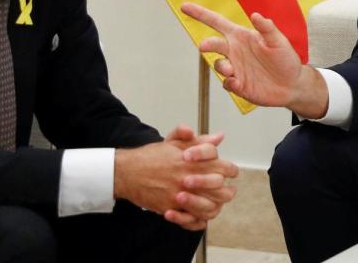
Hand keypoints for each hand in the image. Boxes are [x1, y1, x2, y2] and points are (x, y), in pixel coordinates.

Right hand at [115, 125, 238, 230]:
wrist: (127, 171)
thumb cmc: (149, 157)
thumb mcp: (174, 142)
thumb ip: (198, 140)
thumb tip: (218, 137)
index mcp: (192, 161)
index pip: (222, 166)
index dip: (231, 170)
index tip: (231, 172)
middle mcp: (188, 178)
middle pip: (220, 189)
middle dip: (227, 190)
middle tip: (228, 190)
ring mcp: (180, 195)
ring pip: (209, 207)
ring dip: (215, 206)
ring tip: (216, 203)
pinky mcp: (171, 208)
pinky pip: (192, 220)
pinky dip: (198, 220)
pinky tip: (200, 215)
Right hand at [180, 3, 328, 117]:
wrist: (292, 85)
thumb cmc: (286, 59)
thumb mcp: (279, 41)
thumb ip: (267, 29)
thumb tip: (256, 15)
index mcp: (241, 36)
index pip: (216, 22)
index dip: (200, 14)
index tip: (185, 7)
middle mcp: (234, 51)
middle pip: (213, 44)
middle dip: (207, 44)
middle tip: (204, 46)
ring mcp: (235, 68)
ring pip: (218, 65)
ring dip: (221, 66)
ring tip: (231, 70)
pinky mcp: (238, 85)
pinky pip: (227, 83)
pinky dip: (230, 83)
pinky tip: (239, 83)